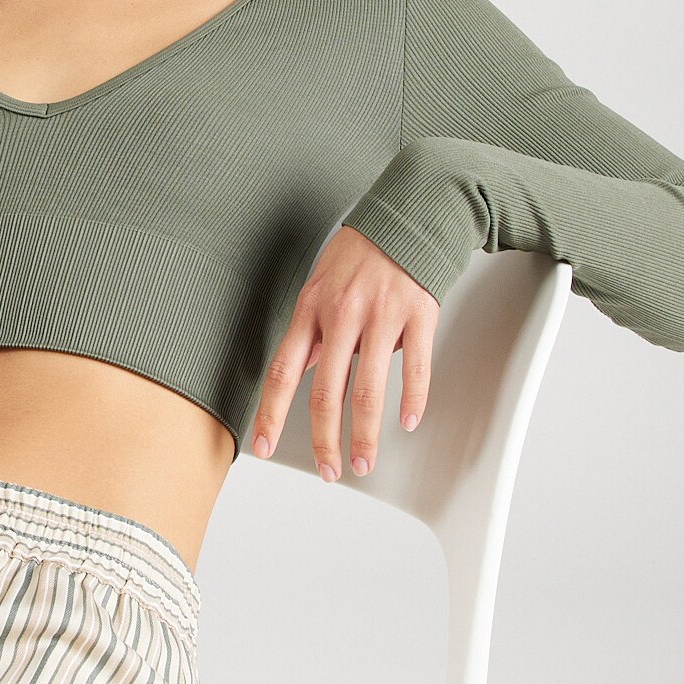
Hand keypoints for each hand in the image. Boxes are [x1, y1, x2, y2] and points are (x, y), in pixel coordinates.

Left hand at [250, 224, 438, 479]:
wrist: (410, 212)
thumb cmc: (362, 251)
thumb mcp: (320, 285)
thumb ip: (313, 332)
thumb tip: (302, 374)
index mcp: (311, 309)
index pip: (283, 372)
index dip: (271, 414)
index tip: (264, 446)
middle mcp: (342, 314)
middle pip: (327, 392)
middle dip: (325, 440)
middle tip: (329, 470)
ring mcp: (381, 315)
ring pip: (369, 390)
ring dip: (366, 435)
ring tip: (365, 461)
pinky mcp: (419, 313)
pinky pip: (416, 367)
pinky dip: (412, 400)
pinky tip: (407, 421)